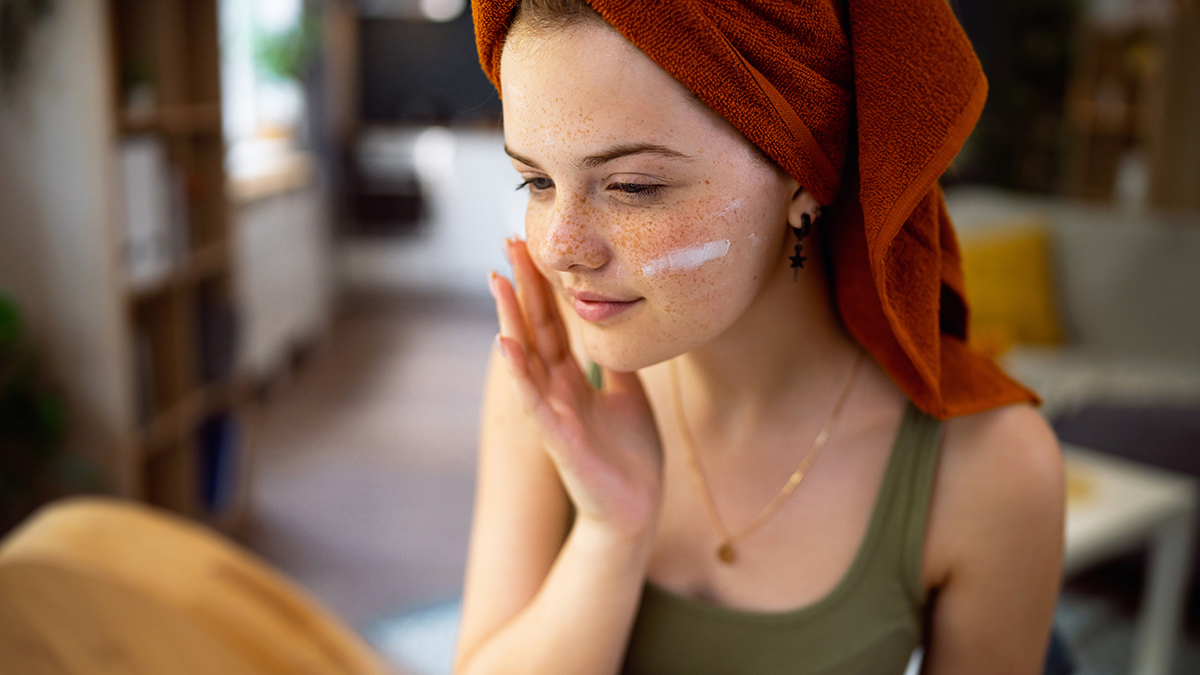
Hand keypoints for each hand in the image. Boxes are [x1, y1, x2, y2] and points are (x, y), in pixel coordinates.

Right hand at [489, 238, 663, 539]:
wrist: (636, 511)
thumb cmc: (630, 457)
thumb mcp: (629, 397)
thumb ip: (618, 364)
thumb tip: (620, 325)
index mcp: (573, 380)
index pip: (553, 323)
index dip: (542, 286)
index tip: (531, 245)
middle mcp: (557, 390)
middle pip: (535, 329)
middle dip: (522, 287)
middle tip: (508, 242)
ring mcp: (554, 414)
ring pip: (527, 358)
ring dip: (511, 318)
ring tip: (497, 280)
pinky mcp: (560, 440)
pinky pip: (536, 402)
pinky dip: (521, 373)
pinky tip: (507, 343)